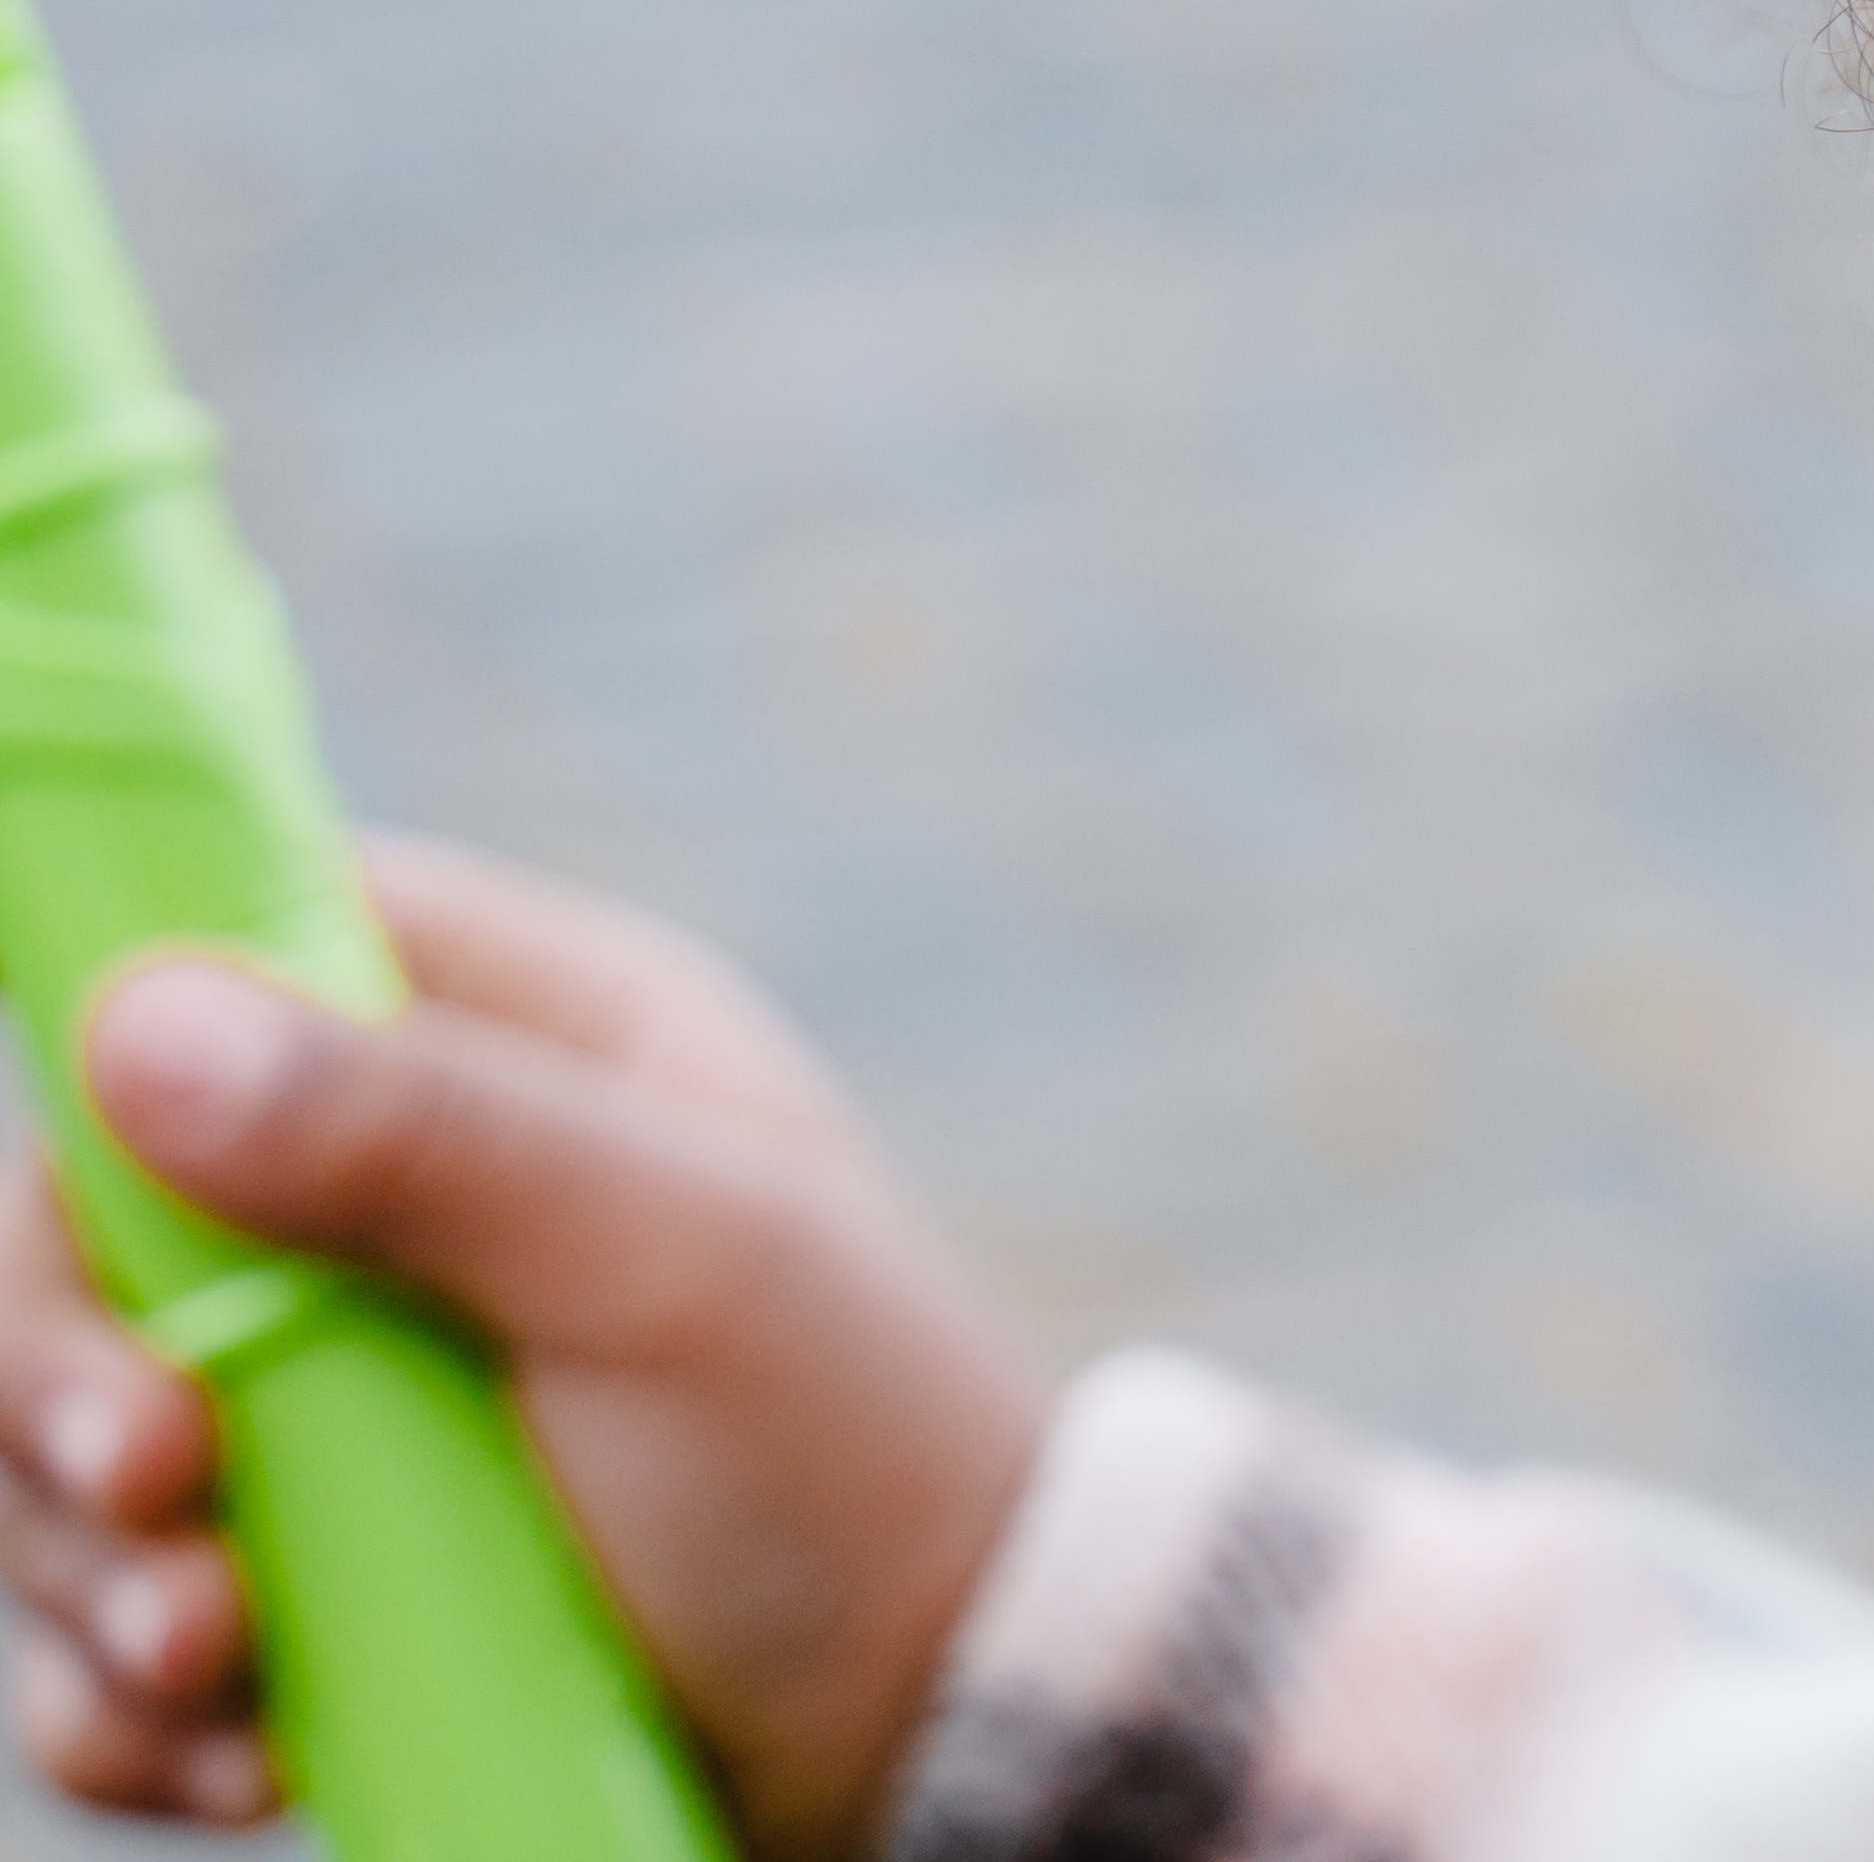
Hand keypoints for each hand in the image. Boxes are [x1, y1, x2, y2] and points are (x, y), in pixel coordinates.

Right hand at [0, 839, 1052, 1861]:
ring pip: (73, 1450)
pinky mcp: (319, 1576)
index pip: (229, 957)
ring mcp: (349, 1399)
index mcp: (526, 1044)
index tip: (93, 1220)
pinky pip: (120, 1632)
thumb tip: (141, 1015)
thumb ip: (424, 1135)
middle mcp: (412, 1199)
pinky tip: (245, 1766)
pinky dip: (135, 1706)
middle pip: (88, 1235)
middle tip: (157, 1486)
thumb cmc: (855, 1450)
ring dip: (91, 1574)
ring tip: (216, 1661)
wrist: (938, 1722)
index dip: (115, 1063)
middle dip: (60, 1380)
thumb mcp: (673, 1261)